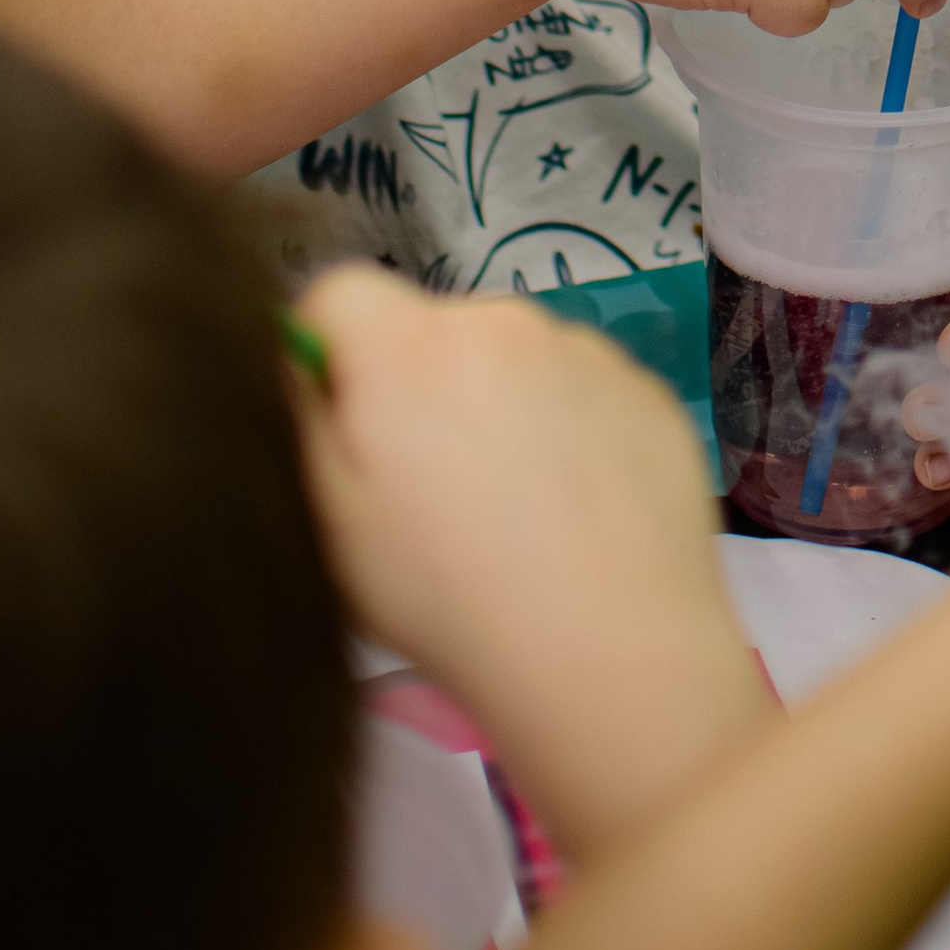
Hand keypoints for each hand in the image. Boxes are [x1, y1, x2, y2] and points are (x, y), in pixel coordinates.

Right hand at [293, 263, 760, 849]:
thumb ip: (306, 419)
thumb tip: (301, 359)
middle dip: (418, 391)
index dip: (328, 358)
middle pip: (430, 332)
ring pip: (510, 363)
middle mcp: (501, 320)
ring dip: (495, 410)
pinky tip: (574, 517)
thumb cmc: (450, 598)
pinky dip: (567, 434)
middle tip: (430, 496)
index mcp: (410, 344)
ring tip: (509, 518)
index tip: (345, 432)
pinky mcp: (648, 391)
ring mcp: (585, 350)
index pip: (337, 294)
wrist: (612, 655)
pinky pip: (580, 393)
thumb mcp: (332, 523)